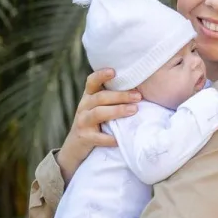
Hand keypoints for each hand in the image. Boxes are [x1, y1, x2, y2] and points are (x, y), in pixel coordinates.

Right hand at [56, 68, 140, 182]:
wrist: (75, 146)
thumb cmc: (96, 122)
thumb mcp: (100, 107)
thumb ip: (113, 97)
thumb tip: (142, 89)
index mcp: (89, 96)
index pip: (92, 82)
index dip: (101, 75)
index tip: (114, 71)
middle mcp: (84, 106)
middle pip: (101, 97)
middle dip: (120, 96)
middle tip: (138, 97)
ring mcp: (82, 122)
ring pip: (98, 113)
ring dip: (117, 111)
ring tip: (134, 110)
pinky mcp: (84, 137)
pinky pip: (98, 137)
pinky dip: (110, 138)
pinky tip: (120, 139)